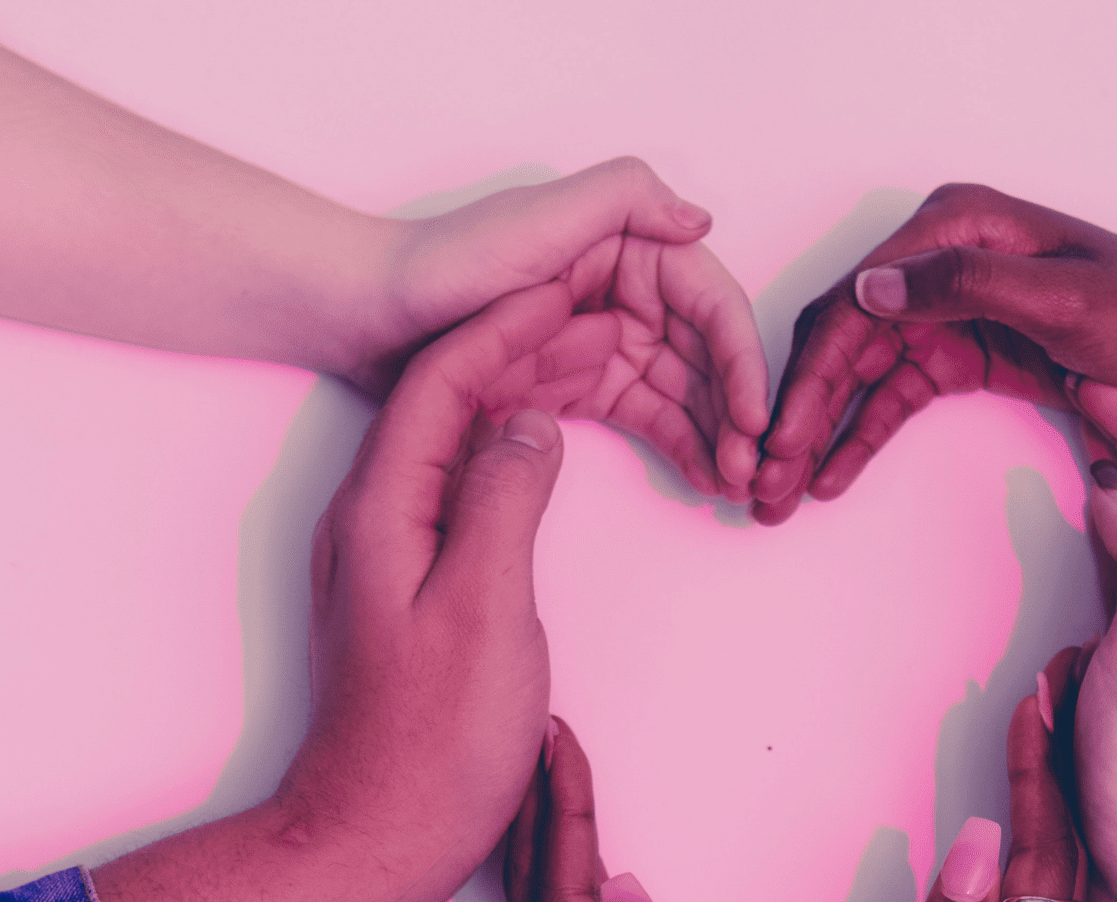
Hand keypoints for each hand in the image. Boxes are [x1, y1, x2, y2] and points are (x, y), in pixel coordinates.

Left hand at [277, 281, 610, 884]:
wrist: (376, 839)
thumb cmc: (433, 742)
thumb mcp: (486, 610)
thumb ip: (506, 501)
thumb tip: (533, 422)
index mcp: (384, 508)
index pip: (444, 380)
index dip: (507, 325)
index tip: (570, 283)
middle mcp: (374, 517)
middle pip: (446, 398)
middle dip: (518, 345)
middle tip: (596, 312)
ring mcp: (389, 554)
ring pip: (456, 442)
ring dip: (517, 395)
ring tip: (589, 364)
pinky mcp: (412, 588)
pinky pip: (462, 490)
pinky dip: (511, 455)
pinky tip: (549, 456)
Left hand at [346, 157, 769, 502]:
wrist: (362, 316)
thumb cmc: (442, 266)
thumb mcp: (538, 219)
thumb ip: (623, 200)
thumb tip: (701, 219)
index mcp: (622, 244)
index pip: (707, 302)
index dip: (739, 359)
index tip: (754, 417)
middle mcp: (618, 289)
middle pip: (703, 352)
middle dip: (735, 410)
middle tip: (751, 469)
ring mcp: (596, 340)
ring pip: (680, 390)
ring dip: (714, 434)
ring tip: (735, 486)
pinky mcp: (572, 384)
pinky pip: (642, 416)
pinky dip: (677, 444)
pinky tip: (702, 477)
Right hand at [754, 183, 1116, 522]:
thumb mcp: (1065, 299)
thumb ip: (967, 284)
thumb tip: (871, 287)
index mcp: (956, 226)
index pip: (854, 302)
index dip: (808, 375)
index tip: (778, 437)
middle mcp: (938, 259)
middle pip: (841, 339)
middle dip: (796, 413)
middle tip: (762, 480)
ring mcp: (947, 308)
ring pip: (856, 374)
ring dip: (816, 433)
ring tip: (780, 493)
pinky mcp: (961, 352)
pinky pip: (893, 396)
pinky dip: (858, 437)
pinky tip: (827, 478)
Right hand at [799, 671, 1087, 901]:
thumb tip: (974, 849)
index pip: (1042, 866)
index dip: (1042, 774)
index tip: (1039, 696)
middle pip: (1066, 870)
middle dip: (1061, 772)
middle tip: (1053, 691)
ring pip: (1057, 898)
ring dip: (1051, 815)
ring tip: (1043, 743)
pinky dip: (1032, 869)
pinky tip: (1011, 856)